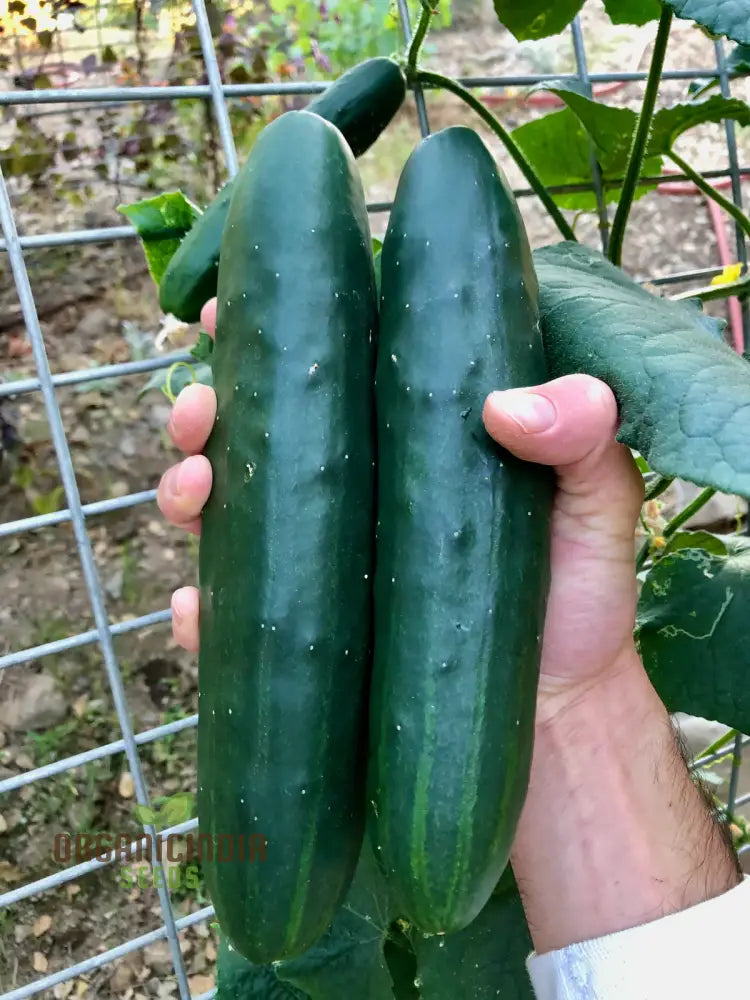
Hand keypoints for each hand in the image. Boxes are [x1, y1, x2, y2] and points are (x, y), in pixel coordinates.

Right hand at [161, 302, 643, 718]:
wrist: (557, 709)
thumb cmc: (576, 594)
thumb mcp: (597, 499)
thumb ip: (582, 432)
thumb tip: (502, 407)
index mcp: (404, 440)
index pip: (326, 369)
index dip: (268, 334)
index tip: (227, 312)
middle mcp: (349, 493)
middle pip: (254, 435)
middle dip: (205, 409)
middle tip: (202, 408)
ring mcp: (322, 567)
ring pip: (226, 515)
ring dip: (187, 490)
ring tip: (196, 487)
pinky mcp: (308, 640)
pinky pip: (233, 619)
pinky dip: (200, 610)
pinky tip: (196, 604)